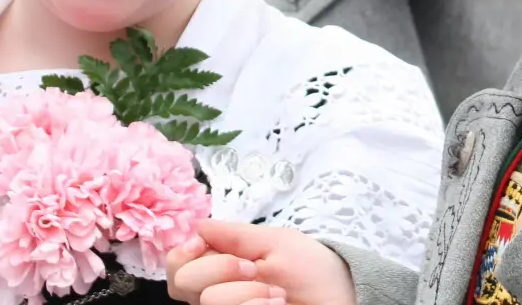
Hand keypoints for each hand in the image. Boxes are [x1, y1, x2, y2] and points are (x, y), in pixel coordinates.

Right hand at [167, 221, 356, 304]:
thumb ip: (235, 235)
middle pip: (184, 283)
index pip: (178, 266)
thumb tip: (199, 225)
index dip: (182, 254)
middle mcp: (218, 295)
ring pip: (210, 301)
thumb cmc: (312, 269)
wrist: (344, 295)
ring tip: (277, 294)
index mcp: (220, 270)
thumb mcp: (275, 242)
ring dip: (248, 292)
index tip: (202, 243)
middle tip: (254, 268)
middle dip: (220, 268)